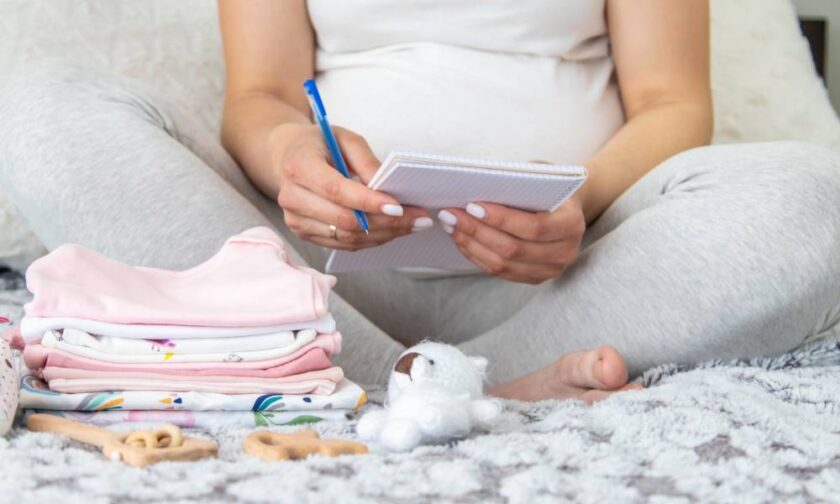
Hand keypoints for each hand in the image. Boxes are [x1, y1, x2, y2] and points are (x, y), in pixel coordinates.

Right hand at [270, 124, 430, 249]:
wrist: (288, 157)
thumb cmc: (320, 144)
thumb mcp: (345, 139)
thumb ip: (367, 162)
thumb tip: (388, 189)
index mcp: (299, 167)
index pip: (336, 191)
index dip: (369, 202)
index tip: (399, 207)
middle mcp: (292, 197)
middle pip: (344, 220)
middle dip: (386, 222)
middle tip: (419, 219)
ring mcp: (296, 220)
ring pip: (346, 237)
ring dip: (384, 234)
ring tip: (412, 225)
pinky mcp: (304, 234)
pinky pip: (343, 244)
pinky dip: (371, 239)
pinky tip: (392, 231)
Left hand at [439, 195, 584, 283]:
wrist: (565, 207)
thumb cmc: (548, 187)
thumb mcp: (541, 176)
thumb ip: (519, 182)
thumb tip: (477, 186)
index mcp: (571, 224)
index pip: (534, 227)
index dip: (501, 219)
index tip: (472, 206)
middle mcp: (565, 252)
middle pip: (513, 249)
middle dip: (477, 231)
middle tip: (450, 214)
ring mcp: (550, 269)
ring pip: (502, 264)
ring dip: (471, 245)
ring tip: (450, 225)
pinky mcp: (533, 278)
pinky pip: (499, 272)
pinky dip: (476, 255)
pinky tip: (460, 239)